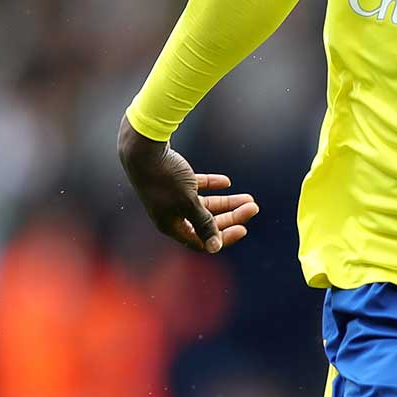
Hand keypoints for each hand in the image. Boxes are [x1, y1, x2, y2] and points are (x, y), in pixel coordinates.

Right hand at [116, 120, 258, 253]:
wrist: (143, 148)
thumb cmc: (165, 177)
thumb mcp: (188, 202)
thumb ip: (203, 223)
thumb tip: (215, 248)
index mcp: (171, 226)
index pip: (202, 241)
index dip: (223, 237)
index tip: (244, 228)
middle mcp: (171, 215)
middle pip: (206, 223)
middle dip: (231, 217)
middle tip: (253, 207)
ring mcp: (171, 198)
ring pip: (204, 206)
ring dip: (227, 202)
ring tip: (249, 198)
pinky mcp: (173, 181)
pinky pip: (196, 188)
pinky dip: (212, 186)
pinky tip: (227, 182)